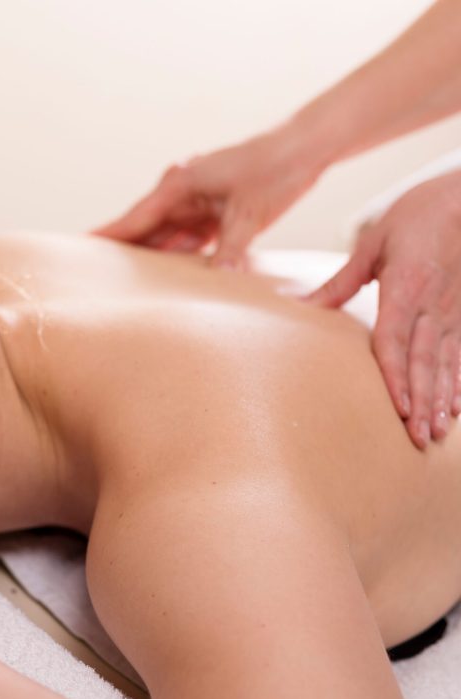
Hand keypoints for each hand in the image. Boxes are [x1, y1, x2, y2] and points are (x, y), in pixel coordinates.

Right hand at [91, 126, 323, 268]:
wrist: (304, 147)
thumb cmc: (275, 169)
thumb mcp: (249, 214)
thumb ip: (230, 250)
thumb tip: (219, 284)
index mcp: (179, 184)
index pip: (134, 218)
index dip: (107, 236)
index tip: (77, 248)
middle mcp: (181, 191)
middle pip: (144, 229)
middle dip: (123, 252)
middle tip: (94, 277)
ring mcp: (195, 201)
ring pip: (165, 236)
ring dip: (151, 258)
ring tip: (126, 285)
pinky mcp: (212, 210)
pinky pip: (187, 239)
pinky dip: (179, 256)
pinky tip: (169, 277)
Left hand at [302, 170, 460, 448]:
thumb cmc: (415, 216)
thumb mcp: (372, 243)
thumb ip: (340, 282)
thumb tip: (300, 304)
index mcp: (405, 287)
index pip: (395, 341)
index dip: (395, 377)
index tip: (396, 408)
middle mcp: (433, 305)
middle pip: (424, 361)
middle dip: (421, 401)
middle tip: (417, 437)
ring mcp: (456, 311)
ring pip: (448, 363)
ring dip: (442, 399)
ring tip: (436, 432)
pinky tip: (458, 407)